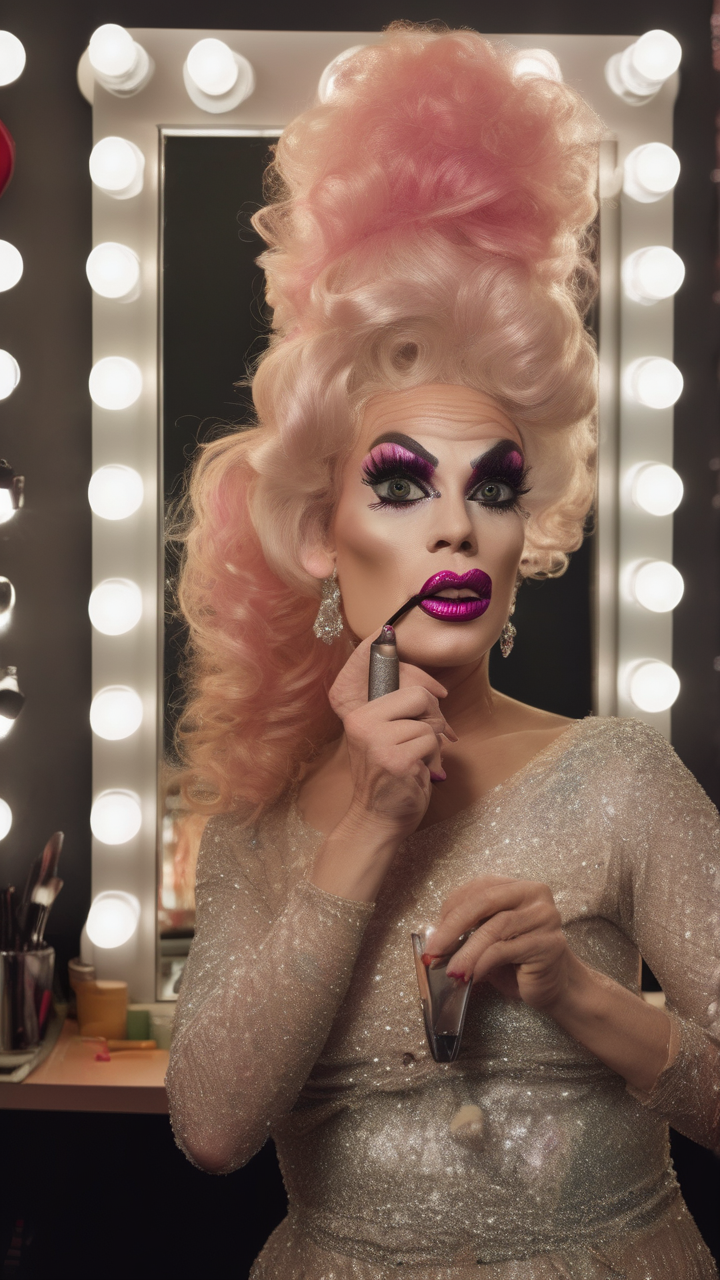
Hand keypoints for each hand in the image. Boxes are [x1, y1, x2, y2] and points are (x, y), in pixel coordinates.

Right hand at [328, 633, 456, 841]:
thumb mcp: (381, 738)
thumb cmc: (386, 779)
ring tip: (415, 762)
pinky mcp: (396, 760)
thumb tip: (434, 690)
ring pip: (428, 726)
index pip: (406, 687)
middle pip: (419, 697)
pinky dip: (432, 760)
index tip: (426, 719)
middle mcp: (363, 723)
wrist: (375, 820)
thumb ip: (398, 714)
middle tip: (425, 741)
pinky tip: (416, 773)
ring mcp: (378, 742)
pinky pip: (431, 745)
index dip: (425, 703)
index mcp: (359, 714)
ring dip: (431, 747)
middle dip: (432, 719)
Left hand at [428, 875, 570, 1010]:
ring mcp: (545, 918)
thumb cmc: (519, 962)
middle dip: (453, 926)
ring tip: (451, 971)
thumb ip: (467, 931)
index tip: (433, 932)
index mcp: (518, 887)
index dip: (452, 907)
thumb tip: (434, 940)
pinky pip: (505, 950)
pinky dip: (481, 964)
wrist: (556, 987)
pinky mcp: (549, 944)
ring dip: (466, 952)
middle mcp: (535, 895)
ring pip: (494, 928)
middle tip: (434, 949)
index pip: (479, 887)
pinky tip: (470, 976)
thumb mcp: (489, 939)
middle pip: (485, 901)